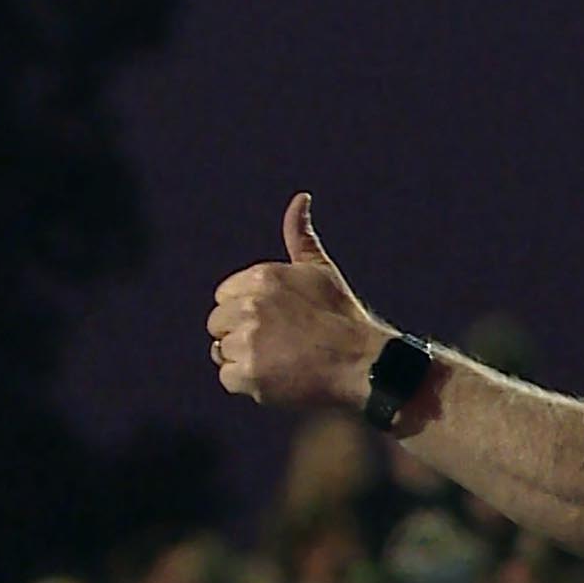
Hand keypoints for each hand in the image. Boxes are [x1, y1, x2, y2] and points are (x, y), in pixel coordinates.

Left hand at [208, 193, 395, 409]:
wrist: (364, 363)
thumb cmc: (343, 318)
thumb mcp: (320, 271)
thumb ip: (300, 236)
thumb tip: (300, 198)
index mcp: (259, 278)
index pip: (224, 297)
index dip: (249, 312)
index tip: (279, 322)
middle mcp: (248, 306)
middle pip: (219, 324)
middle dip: (243, 335)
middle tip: (281, 345)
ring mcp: (247, 342)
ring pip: (222, 351)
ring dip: (246, 360)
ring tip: (282, 361)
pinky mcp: (248, 374)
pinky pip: (228, 378)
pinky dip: (249, 384)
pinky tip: (279, 377)